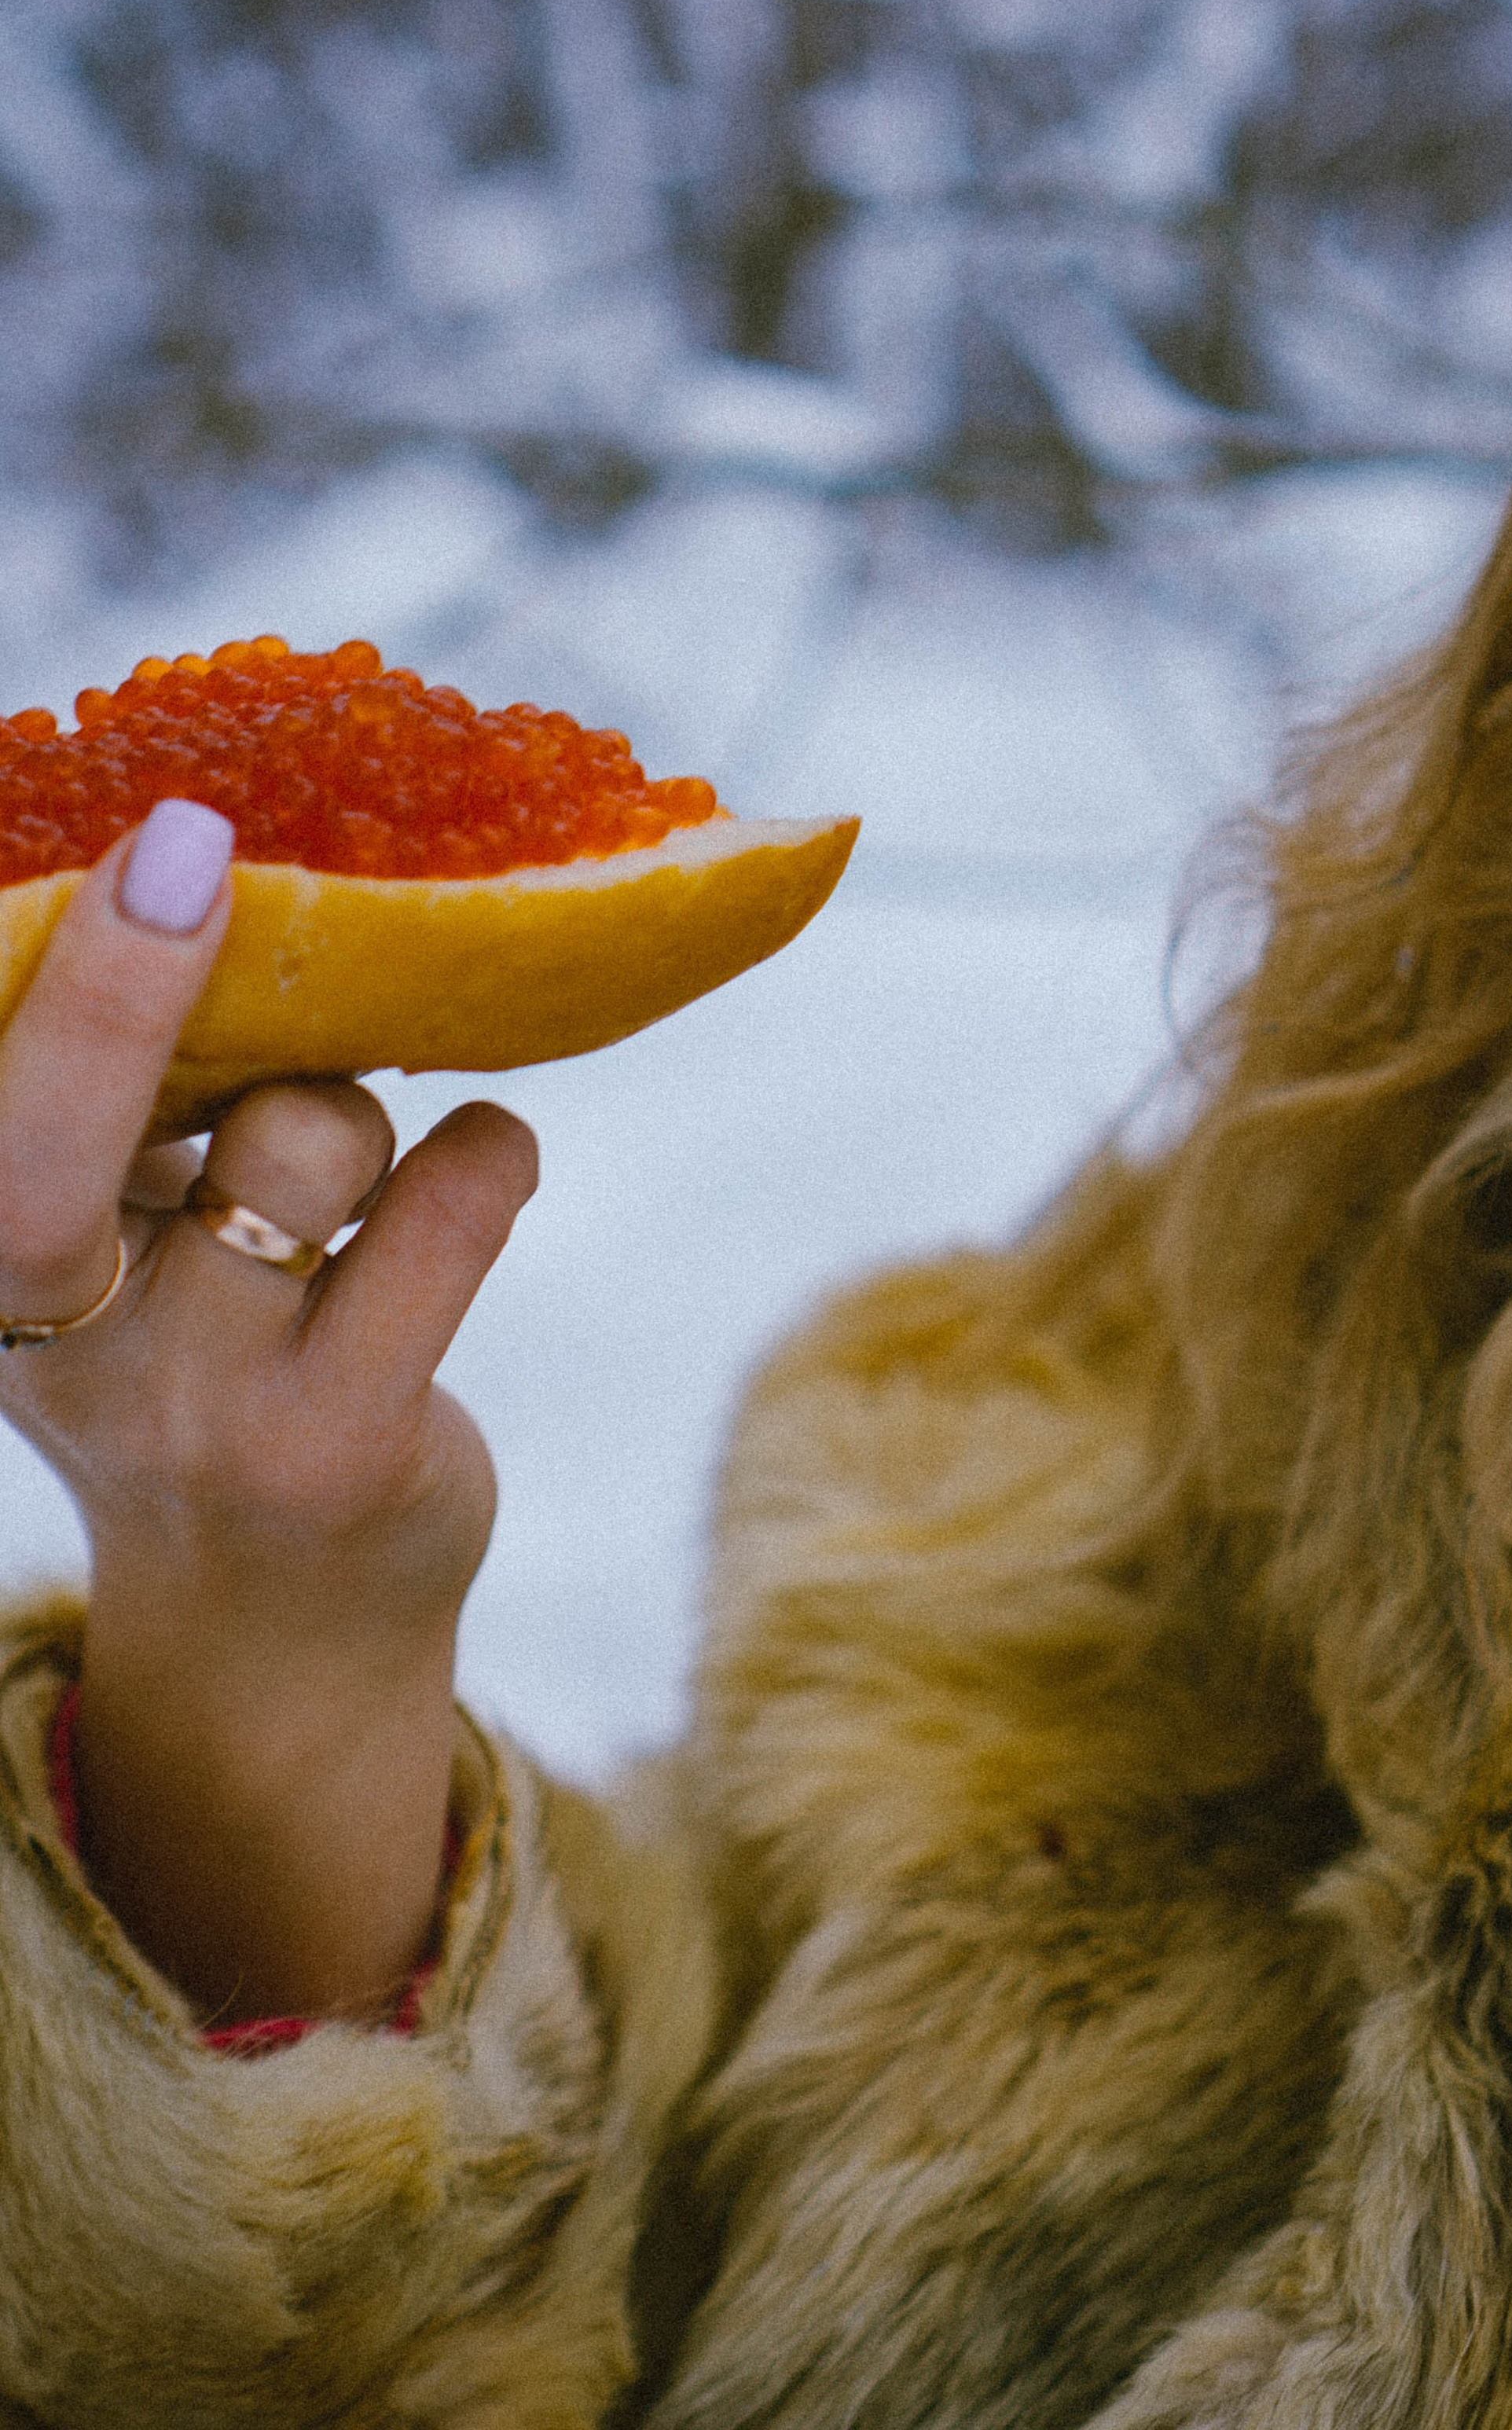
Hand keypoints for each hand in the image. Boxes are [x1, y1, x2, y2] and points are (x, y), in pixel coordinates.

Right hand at [0, 802, 536, 2022]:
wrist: (278, 1633)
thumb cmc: (199, 1378)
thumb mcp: (116, 1263)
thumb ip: (136, 1118)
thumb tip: (209, 878)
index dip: (65, 983)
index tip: (150, 837)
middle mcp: (65, 1345)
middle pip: (65, 1146)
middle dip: (129, 988)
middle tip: (197, 854)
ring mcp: (205, 1406)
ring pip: (305, 1136)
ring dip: (361, 1102)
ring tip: (364, 1156)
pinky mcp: (346, 1444)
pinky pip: (450, 1205)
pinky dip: (488, 1152)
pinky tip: (477, 1172)